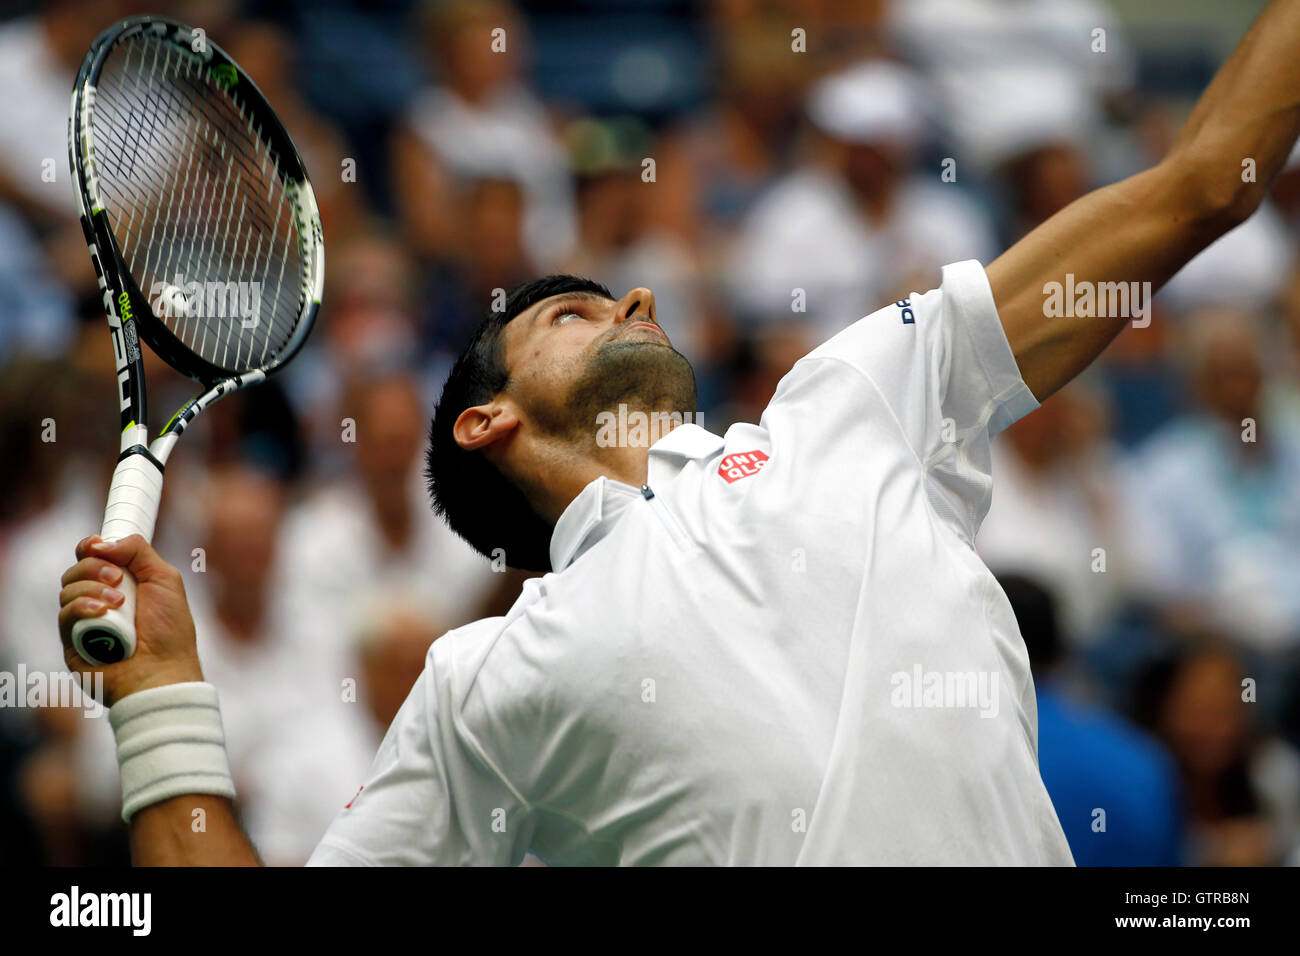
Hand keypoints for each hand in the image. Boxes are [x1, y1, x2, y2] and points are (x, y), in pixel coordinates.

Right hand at [58, 534, 202, 706]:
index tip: (96, 544)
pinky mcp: (73, 642)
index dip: (90, 547)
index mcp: (122, 584)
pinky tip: (101, 612)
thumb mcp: (165, 580)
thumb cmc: (170, 631)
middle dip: (95, 567)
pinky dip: (82, 607)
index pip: (92, 557)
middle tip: (117, 579)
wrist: (163, 672)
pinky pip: (65, 614)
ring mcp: (85, 621)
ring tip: (118, 602)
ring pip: (68, 589)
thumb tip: (102, 542)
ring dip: (92, 588)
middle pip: (77, 569)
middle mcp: (100, 600)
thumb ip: (138, 551)